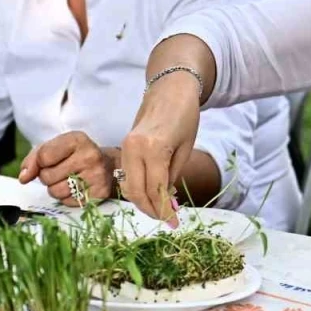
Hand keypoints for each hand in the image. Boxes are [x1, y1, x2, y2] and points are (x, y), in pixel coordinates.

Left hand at [19, 131, 117, 206]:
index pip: (43, 156)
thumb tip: (23, 178)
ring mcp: (97, 176)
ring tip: (68, 180)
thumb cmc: (76, 155)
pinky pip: (68, 202)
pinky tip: (77, 188)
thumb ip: (34, 159)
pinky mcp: (100, 194)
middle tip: (60, 171)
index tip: (48, 161)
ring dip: (56, 189)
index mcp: (77, 140)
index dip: (40, 162)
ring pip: (56, 192)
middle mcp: (90, 156)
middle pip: (47, 176)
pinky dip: (67, 198)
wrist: (109, 166)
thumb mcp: (56, 147)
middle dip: (48, 177)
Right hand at [118, 75, 203, 226]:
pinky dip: (138, 187)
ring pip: (128, 185)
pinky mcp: (124, 144)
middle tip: (167, 219)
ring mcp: (126, 145)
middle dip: (151, 209)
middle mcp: (135, 148)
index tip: (174, 223)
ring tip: (161, 208)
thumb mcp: (186, 148)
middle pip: (136, 191)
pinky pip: (128, 174)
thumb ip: (172, 174)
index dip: (164, 210)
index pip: (156, 189)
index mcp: (155, 148)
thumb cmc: (185, 115)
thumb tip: (166, 200)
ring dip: (143, 200)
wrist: (170, 88)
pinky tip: (153, 192)